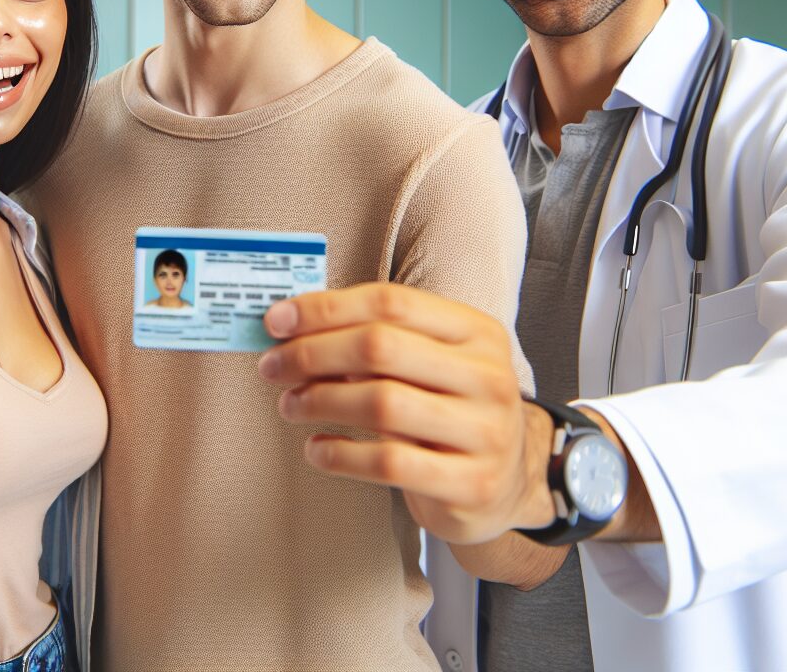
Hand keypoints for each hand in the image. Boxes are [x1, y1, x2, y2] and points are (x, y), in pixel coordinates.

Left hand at [258, 283, 555, 544]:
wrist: (512, 481)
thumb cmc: (454, 409)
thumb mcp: (433, 362)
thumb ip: (379, 340)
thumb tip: (294, 326)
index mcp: (476, 330)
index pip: (391, 303)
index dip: (326, 308)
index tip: (278, 320)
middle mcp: (487, 375)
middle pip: (381, 347)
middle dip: (313, 353)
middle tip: (274, 366)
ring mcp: (485, 432)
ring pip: (381, 404)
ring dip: (320, 401)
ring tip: (290, 405)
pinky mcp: (470, 484)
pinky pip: (388, 464)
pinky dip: (340, 455)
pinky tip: (317, 448)